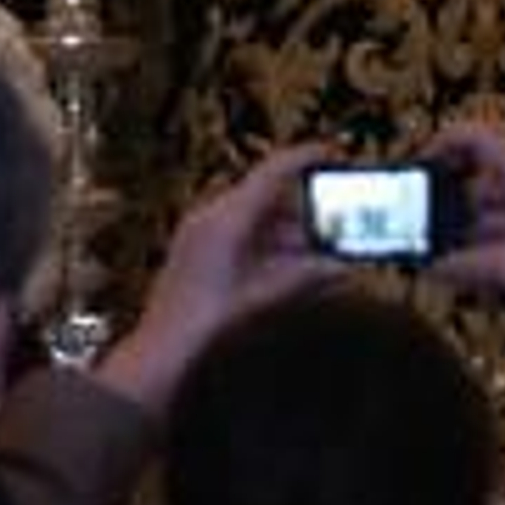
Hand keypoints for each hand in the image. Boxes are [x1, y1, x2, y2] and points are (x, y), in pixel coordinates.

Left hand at [96, 145, 337, 418]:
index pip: (273, 171)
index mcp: (227, 217)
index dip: (305, 158)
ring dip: (288, 233)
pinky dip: (268, 247)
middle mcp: (212, 216)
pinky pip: (242, 236)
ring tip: (319, 252)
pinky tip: (288, 269)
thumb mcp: (263, 297)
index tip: (333, 154)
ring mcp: (202, 233)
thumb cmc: (206, 323)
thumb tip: (342, 266)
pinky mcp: (198, 252)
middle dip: (304, 210)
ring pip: (256, 219)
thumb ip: (305, 277)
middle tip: (335, 221)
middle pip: (267, 198)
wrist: (162, 351)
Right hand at [426, 121, 504, 313]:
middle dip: (457, 200)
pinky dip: (498, 234)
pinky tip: (483, 263)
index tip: (423, 165)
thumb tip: (430, 266)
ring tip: (453, 252)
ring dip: (477, 223)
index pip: (479, 137)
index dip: (445, 144)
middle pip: (488, 173)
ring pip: (503, 199)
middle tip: (432, 222)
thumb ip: (463, 267)